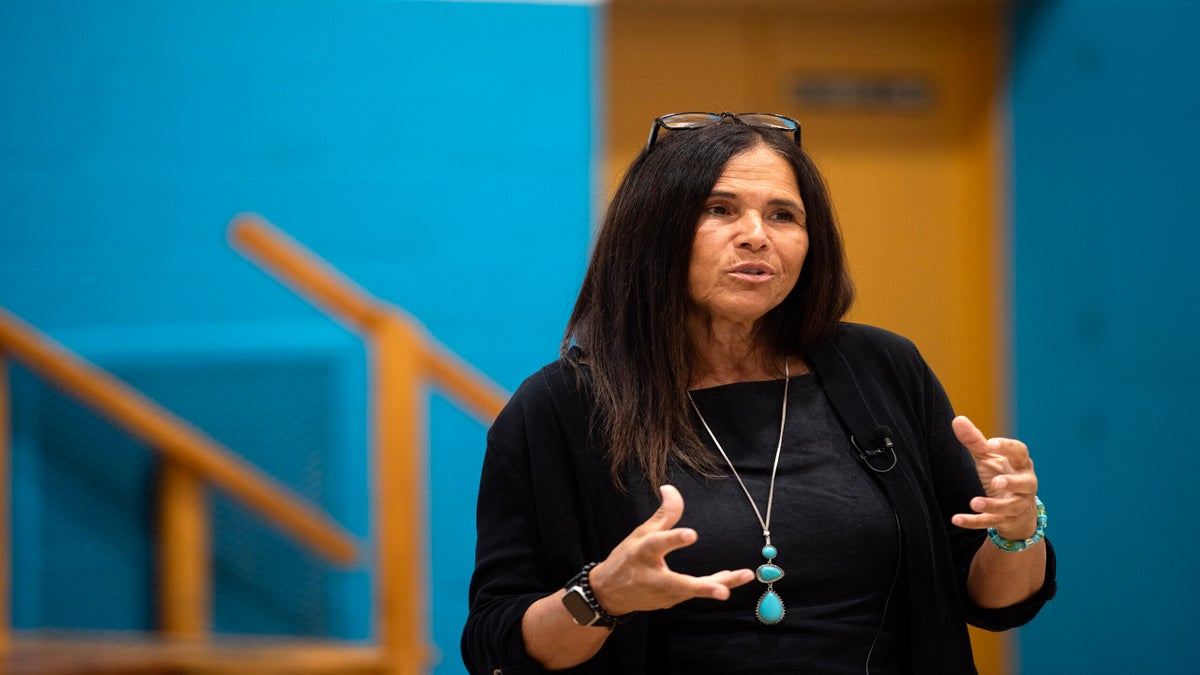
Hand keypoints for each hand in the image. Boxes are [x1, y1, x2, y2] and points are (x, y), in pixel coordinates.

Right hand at [587, 485, 754, 615]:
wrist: (610, 593)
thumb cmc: (627, 558)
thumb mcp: (641, 533)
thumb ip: (663, 515)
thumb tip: (670, 488)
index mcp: (642, 553)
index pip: (658, 544)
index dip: (674, 539)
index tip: (691, 534)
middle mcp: (652, 576)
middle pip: (678, 583)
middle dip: (701, 587)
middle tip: (722, 590)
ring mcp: (662, 593)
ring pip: (693, 591)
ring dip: (719, 584)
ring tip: (744, 575)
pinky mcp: (670, 601)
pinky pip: (695, 592)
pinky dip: (715, 584)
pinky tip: (733, 577)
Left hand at [950, 416, 1039, 540]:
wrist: (1016, 511)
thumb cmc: (1001, 475)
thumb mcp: (988, 458)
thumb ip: (975, 441)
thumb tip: (957, 419)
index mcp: (1020, 464)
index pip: (1020, 452)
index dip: (1007, 447)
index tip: (991, 443)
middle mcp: (1024, 484)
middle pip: (1024, 483)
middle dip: (1012, 482)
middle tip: (997, 481)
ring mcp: (1017, 504)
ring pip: (1010, 507)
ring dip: (993, 505)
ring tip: (974, 502)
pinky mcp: (1006, 520)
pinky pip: (991, 522)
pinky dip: (973, 521)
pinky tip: (956, 519)